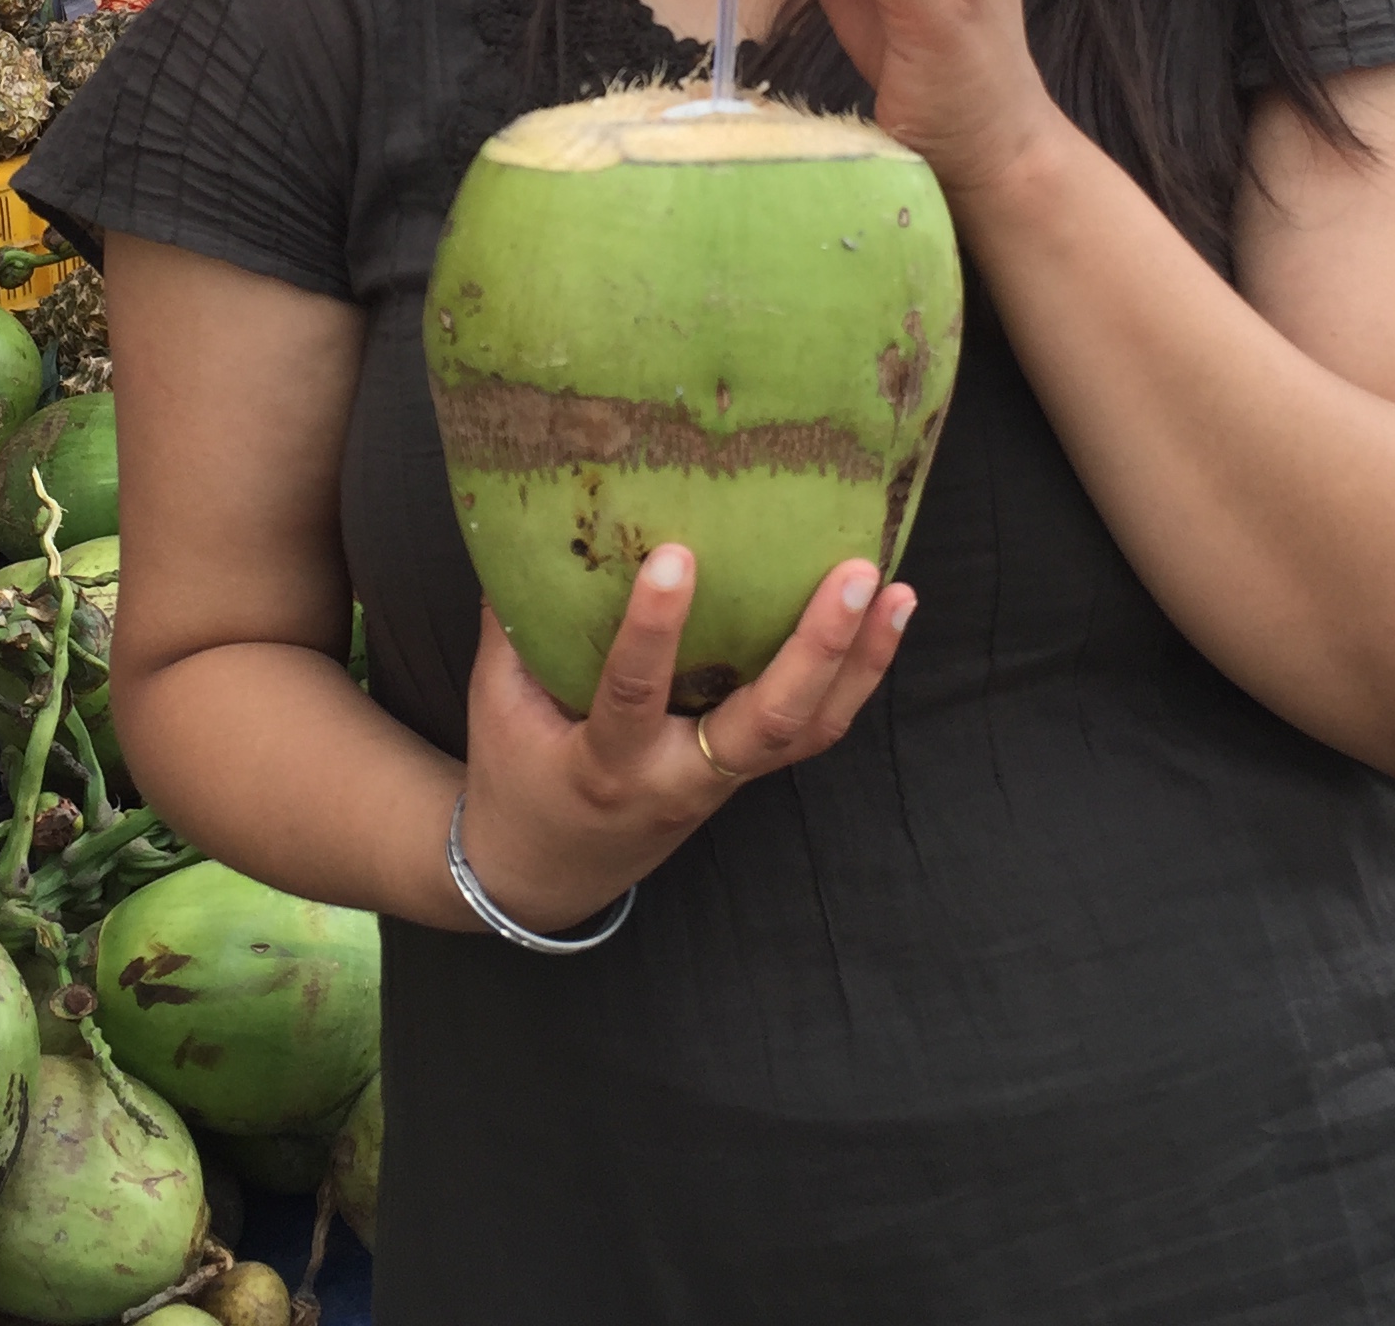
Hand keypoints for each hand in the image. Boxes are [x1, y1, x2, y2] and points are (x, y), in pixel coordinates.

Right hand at [456, 544, 915, 933]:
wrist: (546, 873)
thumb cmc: (517, 774)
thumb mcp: (497, 704)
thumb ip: (512, 623)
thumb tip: (527, 519)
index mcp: (608, 763)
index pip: (633, 695)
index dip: (654, 629)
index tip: (675, 555)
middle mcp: (683, 778)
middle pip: (770, 725)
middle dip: (817, 649)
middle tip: (853, 574)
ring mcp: (726, 782)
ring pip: (810, 733)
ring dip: (860, 663)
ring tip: (896, 591)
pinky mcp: (748, 774)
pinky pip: (814, 731)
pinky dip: (854, 678)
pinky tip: (885, 620)